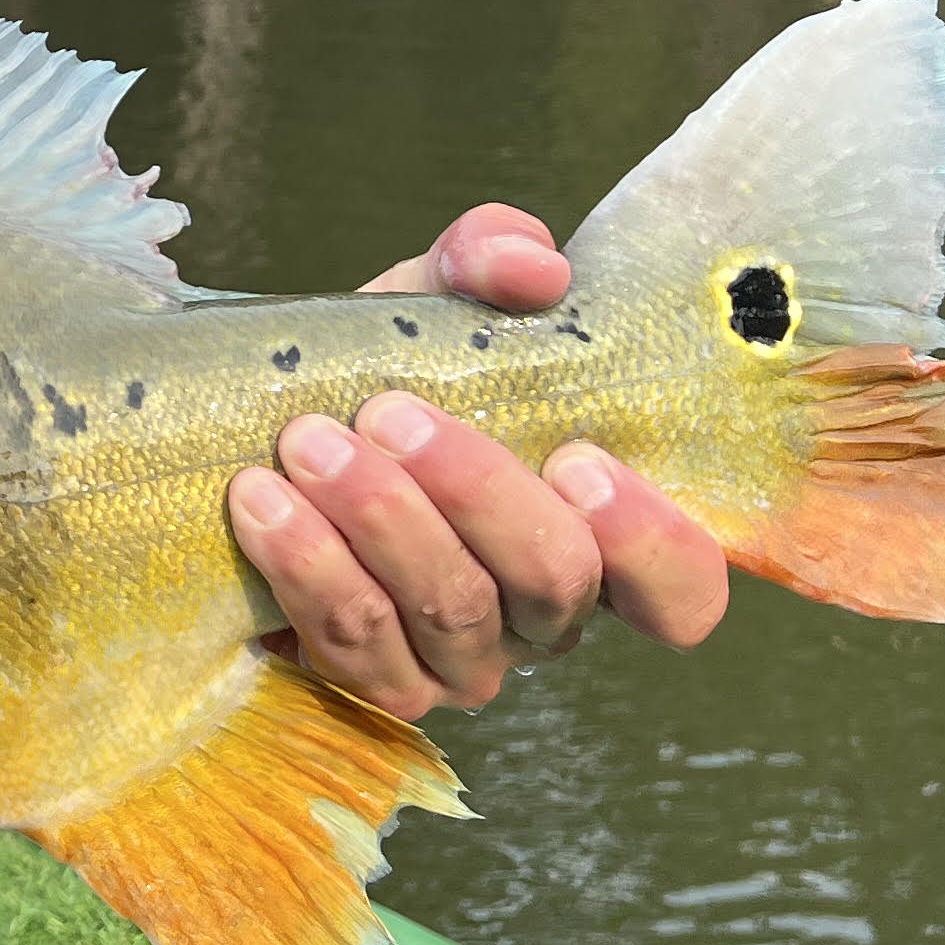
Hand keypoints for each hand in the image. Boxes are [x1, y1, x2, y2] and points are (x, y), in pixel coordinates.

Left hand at [225, 204, 728, 719]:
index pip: (681, 589)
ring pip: (449, 609)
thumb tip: (534, 267)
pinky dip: (308, 564)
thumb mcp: (437, 305)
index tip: (578, 461)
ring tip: (309, 442)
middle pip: (553, 578)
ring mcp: (465, 661)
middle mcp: (546, 614)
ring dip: (378, 518)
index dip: (649, 539)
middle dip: (475, 490)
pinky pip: (354, 639)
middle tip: (389, 413)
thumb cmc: (388, 380)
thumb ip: (490, 260)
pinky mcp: (377, 684)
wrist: (265, 435)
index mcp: (597, 535)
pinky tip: (262, 501)